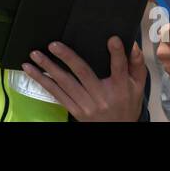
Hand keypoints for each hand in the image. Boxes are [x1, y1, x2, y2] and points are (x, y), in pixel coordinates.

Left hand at [21, 37, 145, 121]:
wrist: (118, 130)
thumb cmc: (127, 104)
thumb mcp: (138, 86)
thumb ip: (136, 65)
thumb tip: (133, 44)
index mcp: (120, 87)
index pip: (119, 68)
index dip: (116, 54)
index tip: (112, 39)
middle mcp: (101, 96)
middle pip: (84, 74)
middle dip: (68, 58)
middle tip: (53, 44)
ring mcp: (86, 104)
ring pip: (65, 84)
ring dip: (47, 68)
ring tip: (35, 55)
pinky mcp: (75, 110)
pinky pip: (57, 94)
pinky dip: (43, 81)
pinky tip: (31, 71)